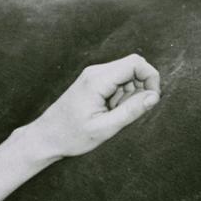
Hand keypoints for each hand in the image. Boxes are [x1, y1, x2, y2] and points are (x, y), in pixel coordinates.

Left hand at [26, 55, 159, 158]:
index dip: (151, 78)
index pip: (136, 63)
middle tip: (129, 111)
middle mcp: (95, 72)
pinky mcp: (93, 83)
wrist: (46, 137)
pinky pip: (117, 82)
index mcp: (97, 80)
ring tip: (114, 114)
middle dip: (141, 88)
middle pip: (133, 67)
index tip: (151, 100)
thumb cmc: (71, 136)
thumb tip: (154, 96)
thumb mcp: (105, 128)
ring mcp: (93, 76)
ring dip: (131, 94)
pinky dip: (121, 96)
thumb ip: (131, 111)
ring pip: (126, 76)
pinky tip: (108, 112)